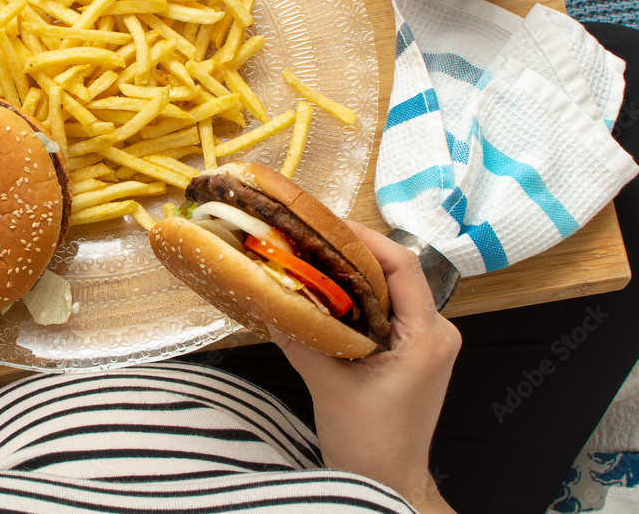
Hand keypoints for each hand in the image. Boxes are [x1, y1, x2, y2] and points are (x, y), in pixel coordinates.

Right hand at [270, 222, 460, 512]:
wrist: (389, 481)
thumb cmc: (372, 444)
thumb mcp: (330, 388)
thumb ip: (301, 341)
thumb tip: (270, 303)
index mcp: (428, 337)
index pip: (404, 267)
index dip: (367, 240)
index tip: (329, 226)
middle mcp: (436, 332)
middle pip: (397, 273)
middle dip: (353, 252)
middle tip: (311, 239)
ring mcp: (426, 341)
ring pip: (390, 290)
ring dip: (353, 274)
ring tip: (313, 261)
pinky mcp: (411, 350)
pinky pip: (386, 310)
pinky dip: (356, 298)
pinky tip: (325, 295)